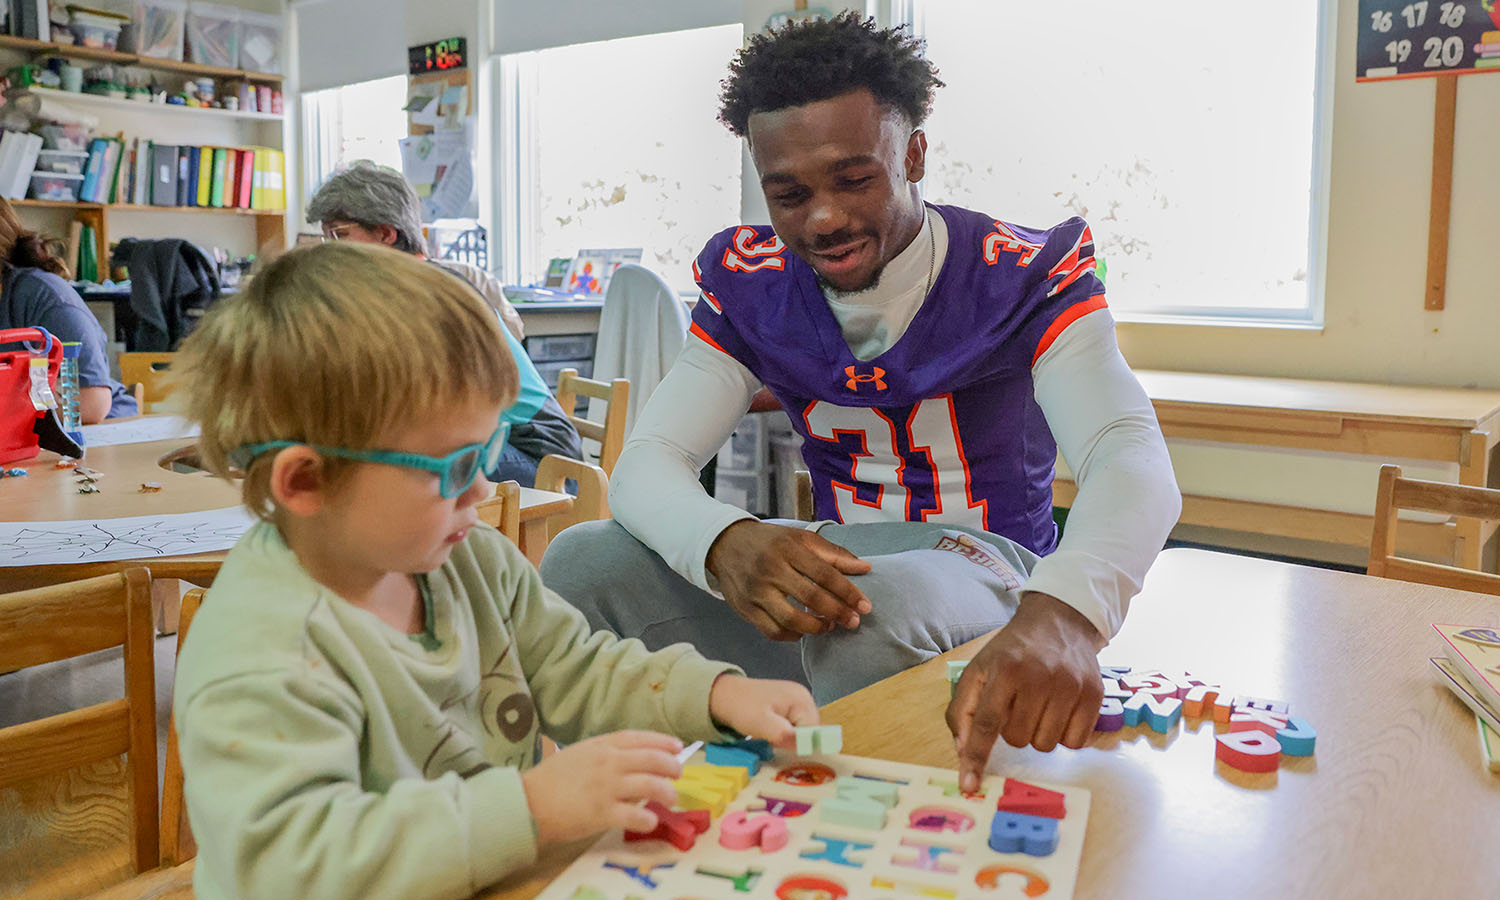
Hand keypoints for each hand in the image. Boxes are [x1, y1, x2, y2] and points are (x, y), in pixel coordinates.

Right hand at [520, 731, 683, 842]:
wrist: (528, 802)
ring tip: (671, 799)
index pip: (639, 738)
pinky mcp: (602, 813)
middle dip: (672, 766)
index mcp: (601, 746)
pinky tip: (651, 820)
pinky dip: (648, 819)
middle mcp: (608, 763)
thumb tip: (633, 761)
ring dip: (667, 792)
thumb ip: (605, 753)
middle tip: (678, 774)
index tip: (678, 746)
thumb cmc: (552, 778)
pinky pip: (635, 815)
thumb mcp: (580, 753)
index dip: (662, 741)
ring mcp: (606, 788)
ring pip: (650, 785)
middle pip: (652, 759)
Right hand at [705, 519, 871, 639]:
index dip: (848, 593)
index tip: (865, 606)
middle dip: (838, 613)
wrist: (725, 544)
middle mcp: (772, 569)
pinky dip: (793, 635)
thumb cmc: (770, 542)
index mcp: (789, 549)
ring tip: (829, 626)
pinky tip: (804, 631)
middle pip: (811, 598)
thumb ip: (833, 554)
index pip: (825, 574)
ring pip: (791, 619)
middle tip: (853, 622)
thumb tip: (865, 568)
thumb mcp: (801, 538)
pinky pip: (773, 631)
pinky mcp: (746, 609)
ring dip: (816, 628)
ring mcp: (756, 591)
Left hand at [708, 673, 819, 746]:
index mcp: (802, 699)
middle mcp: (803, 698)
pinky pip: (794, 726)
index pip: (815, 732)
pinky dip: (783, 732)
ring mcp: (797, 701)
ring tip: (768, 732)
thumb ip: (786, 735)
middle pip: (811, 732)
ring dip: (787, 737)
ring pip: (802, 731)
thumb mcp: (762, 724)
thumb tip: (807, 746)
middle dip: (793, 741)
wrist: (724, 695)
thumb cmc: (741, 707)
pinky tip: (769, 729)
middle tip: (772, 738)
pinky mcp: (789, 706)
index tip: (781, 744)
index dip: (800, 744)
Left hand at [945, 592, 1105, 792]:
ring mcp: (1070, 686)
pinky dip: (1063, 734)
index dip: (976, 757)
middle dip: (1013, 730)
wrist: (1059, 621)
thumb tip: (963, 751)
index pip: (986, 723)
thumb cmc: (1013, 651)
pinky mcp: (1094, 694)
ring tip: (1039, 706)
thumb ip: (964, 709)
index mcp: (1004, 670)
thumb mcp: (979, 670)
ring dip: (1038, 733)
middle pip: (1018, 738)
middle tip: (1018, 705)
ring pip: (1046, 744)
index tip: (968, 785)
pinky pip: (1075, 742)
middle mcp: (1039, 677)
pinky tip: (1059, 712)